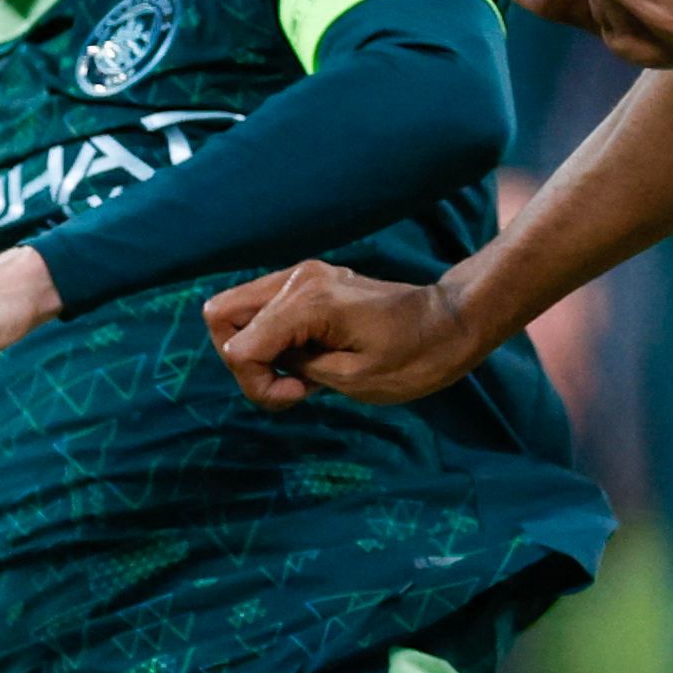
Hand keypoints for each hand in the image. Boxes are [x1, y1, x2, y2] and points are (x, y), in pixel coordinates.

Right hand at [204, 259, 483, 410]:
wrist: (452, 324)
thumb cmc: (414, 357)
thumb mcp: (353, 379)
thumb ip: (295, 366)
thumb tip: (253, 355)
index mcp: (308, 301)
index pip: (239, 344)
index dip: (258, 382)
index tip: (299, 395)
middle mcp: (297, 279)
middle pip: (221, 316)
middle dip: (244, 361)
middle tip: (291, 385)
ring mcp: (302, 276)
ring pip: (236, 312)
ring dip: (257, 351)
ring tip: (301, 375)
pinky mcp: (309, 284)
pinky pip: (264, 312)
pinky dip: (272, 341)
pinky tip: (306, 361)